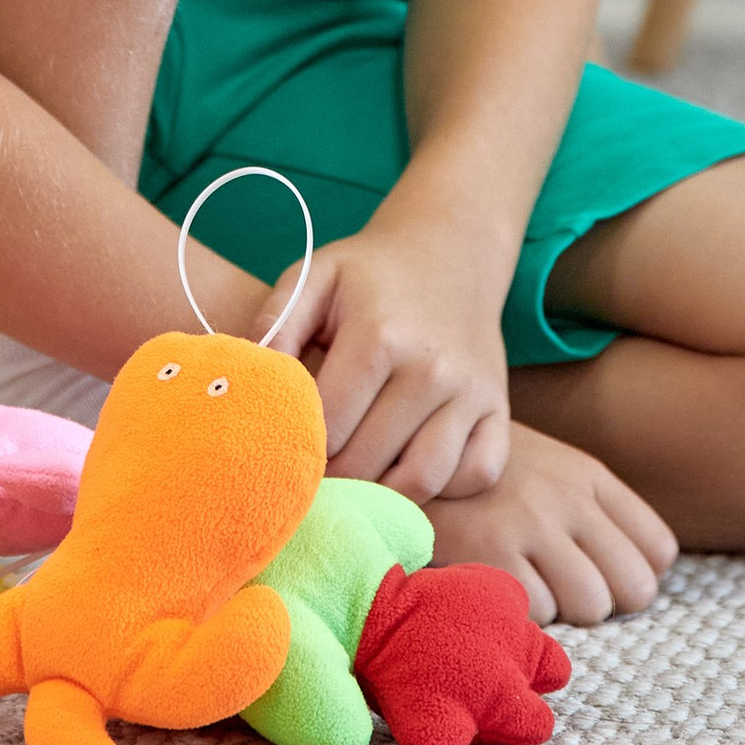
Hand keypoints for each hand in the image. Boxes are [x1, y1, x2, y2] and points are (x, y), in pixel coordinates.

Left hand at [269, 222, 512, 503]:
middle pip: (366, 463)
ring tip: (354, 478)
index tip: (281, 449)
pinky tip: (408, 465)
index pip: (326, 428)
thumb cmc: (370, 273)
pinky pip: (475, 475)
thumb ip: (274, 326)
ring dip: (381, 494)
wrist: (450, 250)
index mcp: (379, 336)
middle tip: (308, 474)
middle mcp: (432, 369)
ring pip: (421, 482)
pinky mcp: (500, 411)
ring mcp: (472, 394)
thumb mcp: (315, 276)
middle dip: (330, 478)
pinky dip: (442, 488)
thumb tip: (244, 387)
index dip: (296, 448)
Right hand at [426, 419, 674, 626]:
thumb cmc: (476, 479)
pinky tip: (492, 585)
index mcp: (587, 476)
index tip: (601, 577)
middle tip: (565, 592)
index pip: (657, 549)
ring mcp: (529, 525)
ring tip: (527, 588)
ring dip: (562, 611)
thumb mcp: (545, 469)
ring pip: (590, 606)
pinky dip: (518, 614)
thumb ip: (591, 510)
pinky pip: (538, 615)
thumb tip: (639, 576)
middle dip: (605, 601)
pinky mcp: (490, 553)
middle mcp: (567, 497)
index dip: (634, 575)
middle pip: (635, 588)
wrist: (398, 455)